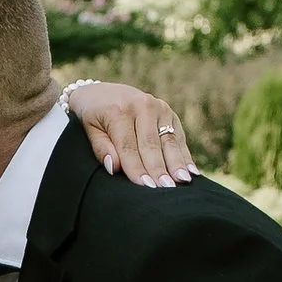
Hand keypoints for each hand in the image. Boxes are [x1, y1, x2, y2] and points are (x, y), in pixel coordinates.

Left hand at [64, 79, 196, 187]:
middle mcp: (142, 106)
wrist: (101, 92)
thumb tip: (114, 167)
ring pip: (169, 141)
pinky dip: (185, 156)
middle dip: (159, 169)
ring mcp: (159, 107)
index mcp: (119, 111)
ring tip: (183, 182)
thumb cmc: (93, 117)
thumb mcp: (90, 129)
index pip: (128, 146)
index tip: (145, 187)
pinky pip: (178, 137)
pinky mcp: (169, 113)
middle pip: (151, 144)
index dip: (137, 168)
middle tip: (166, 190)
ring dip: (177, 164)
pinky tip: (192, 172)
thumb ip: (101, 148)